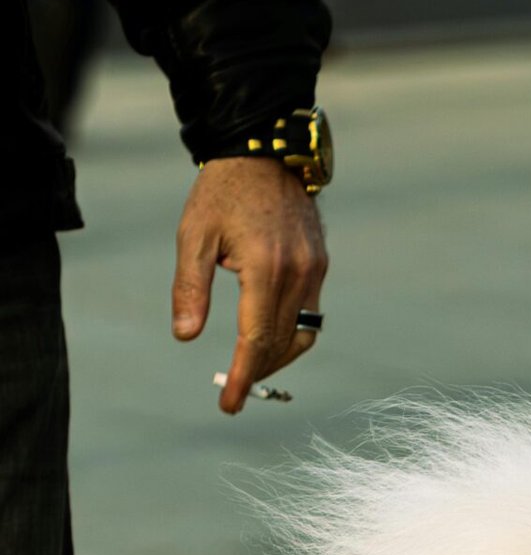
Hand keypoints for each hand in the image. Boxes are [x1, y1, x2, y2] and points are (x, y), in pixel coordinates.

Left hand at [171, 158, 327, 413]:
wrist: (264, 150)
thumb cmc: (222, 191)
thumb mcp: (194, 235)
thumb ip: (190, 288)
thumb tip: (186, 336)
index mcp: (264, 267)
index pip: (255, 339)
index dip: (241, 376)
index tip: (228, 404)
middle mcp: (297, 273)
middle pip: (279, 344)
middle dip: (255, 372)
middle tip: (232, 391)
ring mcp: (314, 270)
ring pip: (302, 336)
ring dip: (276, 359)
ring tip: (250, 368)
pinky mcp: (320, 265)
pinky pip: (310, 316)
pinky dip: (290, 336)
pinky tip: (268, 338)